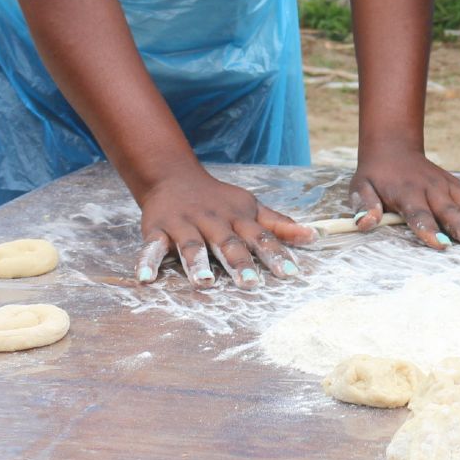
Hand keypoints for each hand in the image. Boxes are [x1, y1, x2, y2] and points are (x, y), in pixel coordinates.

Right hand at [134, 164, 312, 287]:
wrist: (174, 176)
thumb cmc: (219, 200)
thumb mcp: (251, 207)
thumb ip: (278, 224)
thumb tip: (314, 235)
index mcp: (238, 218)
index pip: (261, 237)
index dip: (276, 254)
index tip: (292, 274)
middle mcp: (213, 221)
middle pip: (228, 243)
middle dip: (239, 262)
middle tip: (251, 283)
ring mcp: (184, 224)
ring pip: (192, 245)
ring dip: (198, 264)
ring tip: (205, 283)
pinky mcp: (157, 229)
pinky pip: (152, 247)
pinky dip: (147, 263)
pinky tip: (146, 280)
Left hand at [349, 147, 459, 249]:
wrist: (392, 148)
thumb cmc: (375, 175)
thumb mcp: (360, 187)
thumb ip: (364, 205)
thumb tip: (365, 223)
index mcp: (407, 193)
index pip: (418, 214)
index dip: (429, 230)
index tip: (441, 245)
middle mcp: (432, 189)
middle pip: (451, 211)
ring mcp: (449, 186)